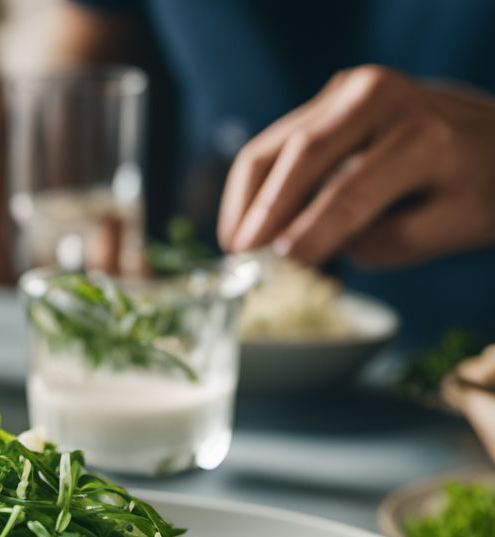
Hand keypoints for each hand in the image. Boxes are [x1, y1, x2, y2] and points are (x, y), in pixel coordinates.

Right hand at [218, 65, 494, 267]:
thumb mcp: (447, 229)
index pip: (353, 192)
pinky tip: (252, 231)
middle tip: (240, 262)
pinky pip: (271, 146)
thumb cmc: (473, 191)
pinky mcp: (325, 101)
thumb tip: (312, 249)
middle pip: (302, 157)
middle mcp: (380, 97)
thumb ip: (385, 242)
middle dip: (264, 214)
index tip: (281, 270)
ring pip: (272, 148)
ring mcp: (346, 92)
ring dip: (246, 204)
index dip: (311, 235)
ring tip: (239, 252)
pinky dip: (253, 191)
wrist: (490, 139)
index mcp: (422, 134)